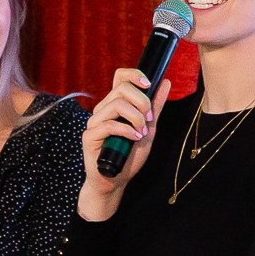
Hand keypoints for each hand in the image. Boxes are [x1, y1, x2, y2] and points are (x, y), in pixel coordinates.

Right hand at [78, 68, 172, 217]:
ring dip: (136, 118)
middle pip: (121, 88)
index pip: (120, 77)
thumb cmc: (130, 155)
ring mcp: (94, 122)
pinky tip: (134, 138)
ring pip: (116, 104)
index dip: (134, 75)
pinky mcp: (89, 136)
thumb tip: (165, 82)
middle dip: (142, 102)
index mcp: (115, 104)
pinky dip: (126, 130)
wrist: (116, 180)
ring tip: (141, 132)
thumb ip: (155, 106)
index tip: (148, 84)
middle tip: (149, 119)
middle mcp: (103, 109)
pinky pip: (109, 125)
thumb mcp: (149, 129)